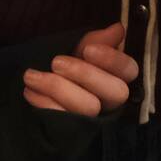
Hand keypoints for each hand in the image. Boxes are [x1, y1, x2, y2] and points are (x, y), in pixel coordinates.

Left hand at [22, 23, 138, 116]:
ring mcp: (93, 119)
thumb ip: (97, 41)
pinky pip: (64, 120)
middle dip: (85, 74)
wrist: (38, 90)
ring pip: (89, 107)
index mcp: (116, 76)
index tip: (88, 49)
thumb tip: (119, 28)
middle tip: (56, 62)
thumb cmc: (65, 66)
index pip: (129, 69)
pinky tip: (31, 91)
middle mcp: (110, 100)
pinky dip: (45, 104)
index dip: (112, 59)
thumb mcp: (78, 50)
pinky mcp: (74, 132)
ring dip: (58, 88)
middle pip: (116, 92)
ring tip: (32, 76)